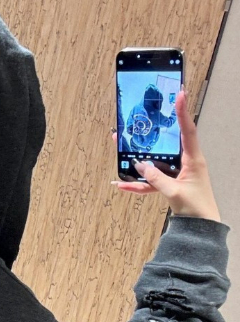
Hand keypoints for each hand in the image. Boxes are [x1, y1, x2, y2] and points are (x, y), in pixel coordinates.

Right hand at [112, 89, 221, 221]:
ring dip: (137, 158)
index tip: (179, 94)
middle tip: (139, 119)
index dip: (183, 112)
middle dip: (150, 132)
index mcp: (193, 160)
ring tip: (121, 147)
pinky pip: (150, 181)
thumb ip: (157, 178)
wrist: (200, 227)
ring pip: (154, 161)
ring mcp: (176, 173)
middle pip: (165, 142)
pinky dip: (137, 184)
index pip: (188, 130)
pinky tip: (123, 185)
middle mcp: (185, 162)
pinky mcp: (168, 184)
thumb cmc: (197, 208)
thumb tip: (141, 165)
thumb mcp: (175, 192)